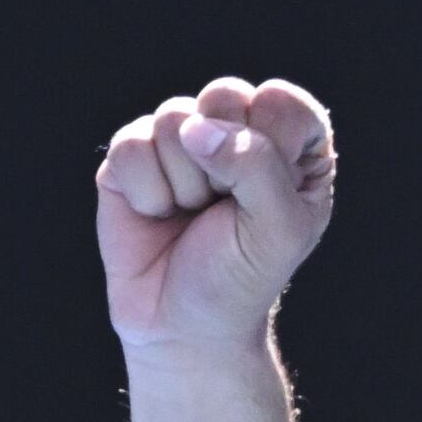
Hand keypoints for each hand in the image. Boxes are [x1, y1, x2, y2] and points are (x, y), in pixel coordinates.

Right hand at [98, 80, 338, 360]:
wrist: (183, 327)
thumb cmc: (241, 278)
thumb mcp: (278, 230)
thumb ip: (257, 165)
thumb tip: (196, 127)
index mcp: (290, 142)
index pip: (282, 102)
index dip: (270, 149)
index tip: (265, 199)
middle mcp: (236, 129)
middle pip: (225, 95)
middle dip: (224, 164)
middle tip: (224, 208)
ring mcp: (181, 138)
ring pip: (174, 118)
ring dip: (185, 184)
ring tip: (191, 214)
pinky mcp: (132, 155)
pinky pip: (131, 146)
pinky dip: (147, 192)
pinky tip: (157, 214)